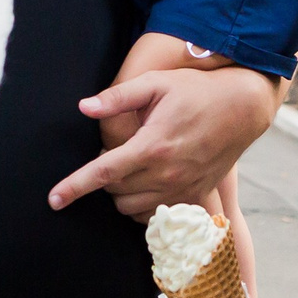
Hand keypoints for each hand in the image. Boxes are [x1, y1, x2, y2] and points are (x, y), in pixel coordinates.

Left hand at [48, 66, 278, 218]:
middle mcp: (166, 174)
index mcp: (151, 146)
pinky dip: (144, 205)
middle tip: (117, 152)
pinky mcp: (196, 195)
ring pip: (133, 209)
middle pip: (115, 194)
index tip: (54, 200)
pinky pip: (158, 215)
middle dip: (105, 179)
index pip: (103, 172)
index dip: (74, 187)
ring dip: (123, 193)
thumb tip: (84, 107)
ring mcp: (182, 189)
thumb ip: (118, 96)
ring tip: (132, 167)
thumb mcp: (157, 82)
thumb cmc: (198, 90)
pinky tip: (148, 184)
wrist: (243, 107)